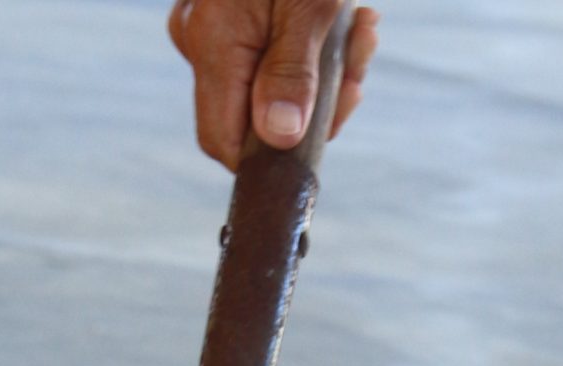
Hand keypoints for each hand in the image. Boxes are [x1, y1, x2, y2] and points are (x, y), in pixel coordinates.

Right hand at [168, 0, 379, 168]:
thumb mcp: (311, 7)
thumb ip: (295, 75)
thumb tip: (280, 139)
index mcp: (212, 42)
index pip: (225, 141)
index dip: (272, 155)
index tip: (325, 130)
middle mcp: (200, 41)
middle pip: (251, 116)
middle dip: (314, 105)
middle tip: (358, 72)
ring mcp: (212, 28)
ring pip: (268, 86)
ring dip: (328, 72)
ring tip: (362, 28)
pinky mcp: (232, 17)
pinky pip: (269, 53)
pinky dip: (314, 46)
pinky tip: (350, 20)